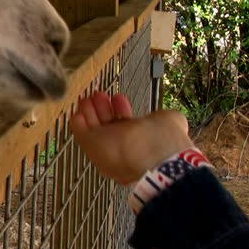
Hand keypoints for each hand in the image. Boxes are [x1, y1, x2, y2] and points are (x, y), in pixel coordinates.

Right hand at [71, 92, 192, 184]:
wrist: (152, 154)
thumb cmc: (164, 138)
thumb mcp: (171, 122)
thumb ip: (165, 119)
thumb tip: (166, 118)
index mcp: (138, 142)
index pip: (125, 125)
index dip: (120, 110)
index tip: (118, 97)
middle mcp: (121, 146)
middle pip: (107, 125)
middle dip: (102, 107)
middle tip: (99, 94)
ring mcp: (105, 146)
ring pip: (93, 127)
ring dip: (89, 111)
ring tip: (88, 97)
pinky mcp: (90, 146)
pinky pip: (81, 133)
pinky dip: (78, 124)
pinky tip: (77, 113)